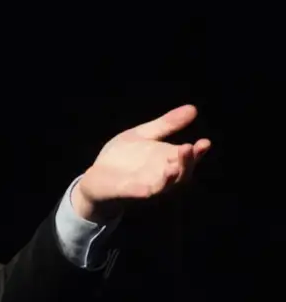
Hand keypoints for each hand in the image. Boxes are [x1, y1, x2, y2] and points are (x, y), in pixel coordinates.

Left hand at [72, 105, 210, 222]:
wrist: (96, 176)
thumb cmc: (123, 157)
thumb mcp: (143, 135)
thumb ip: (165, 125)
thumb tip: (193, 108)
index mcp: (166, 160)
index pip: (188, 158)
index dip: (198, 152)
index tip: (205, 142)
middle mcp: (161, 176)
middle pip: (181, 174)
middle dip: (187, 162)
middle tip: (190, 148)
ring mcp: (146, 187)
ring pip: (165, 186)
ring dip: (172, 177)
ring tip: (175, 165)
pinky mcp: (128, 193)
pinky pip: (140, 193)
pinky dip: (146, 189)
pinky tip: (152, 183)